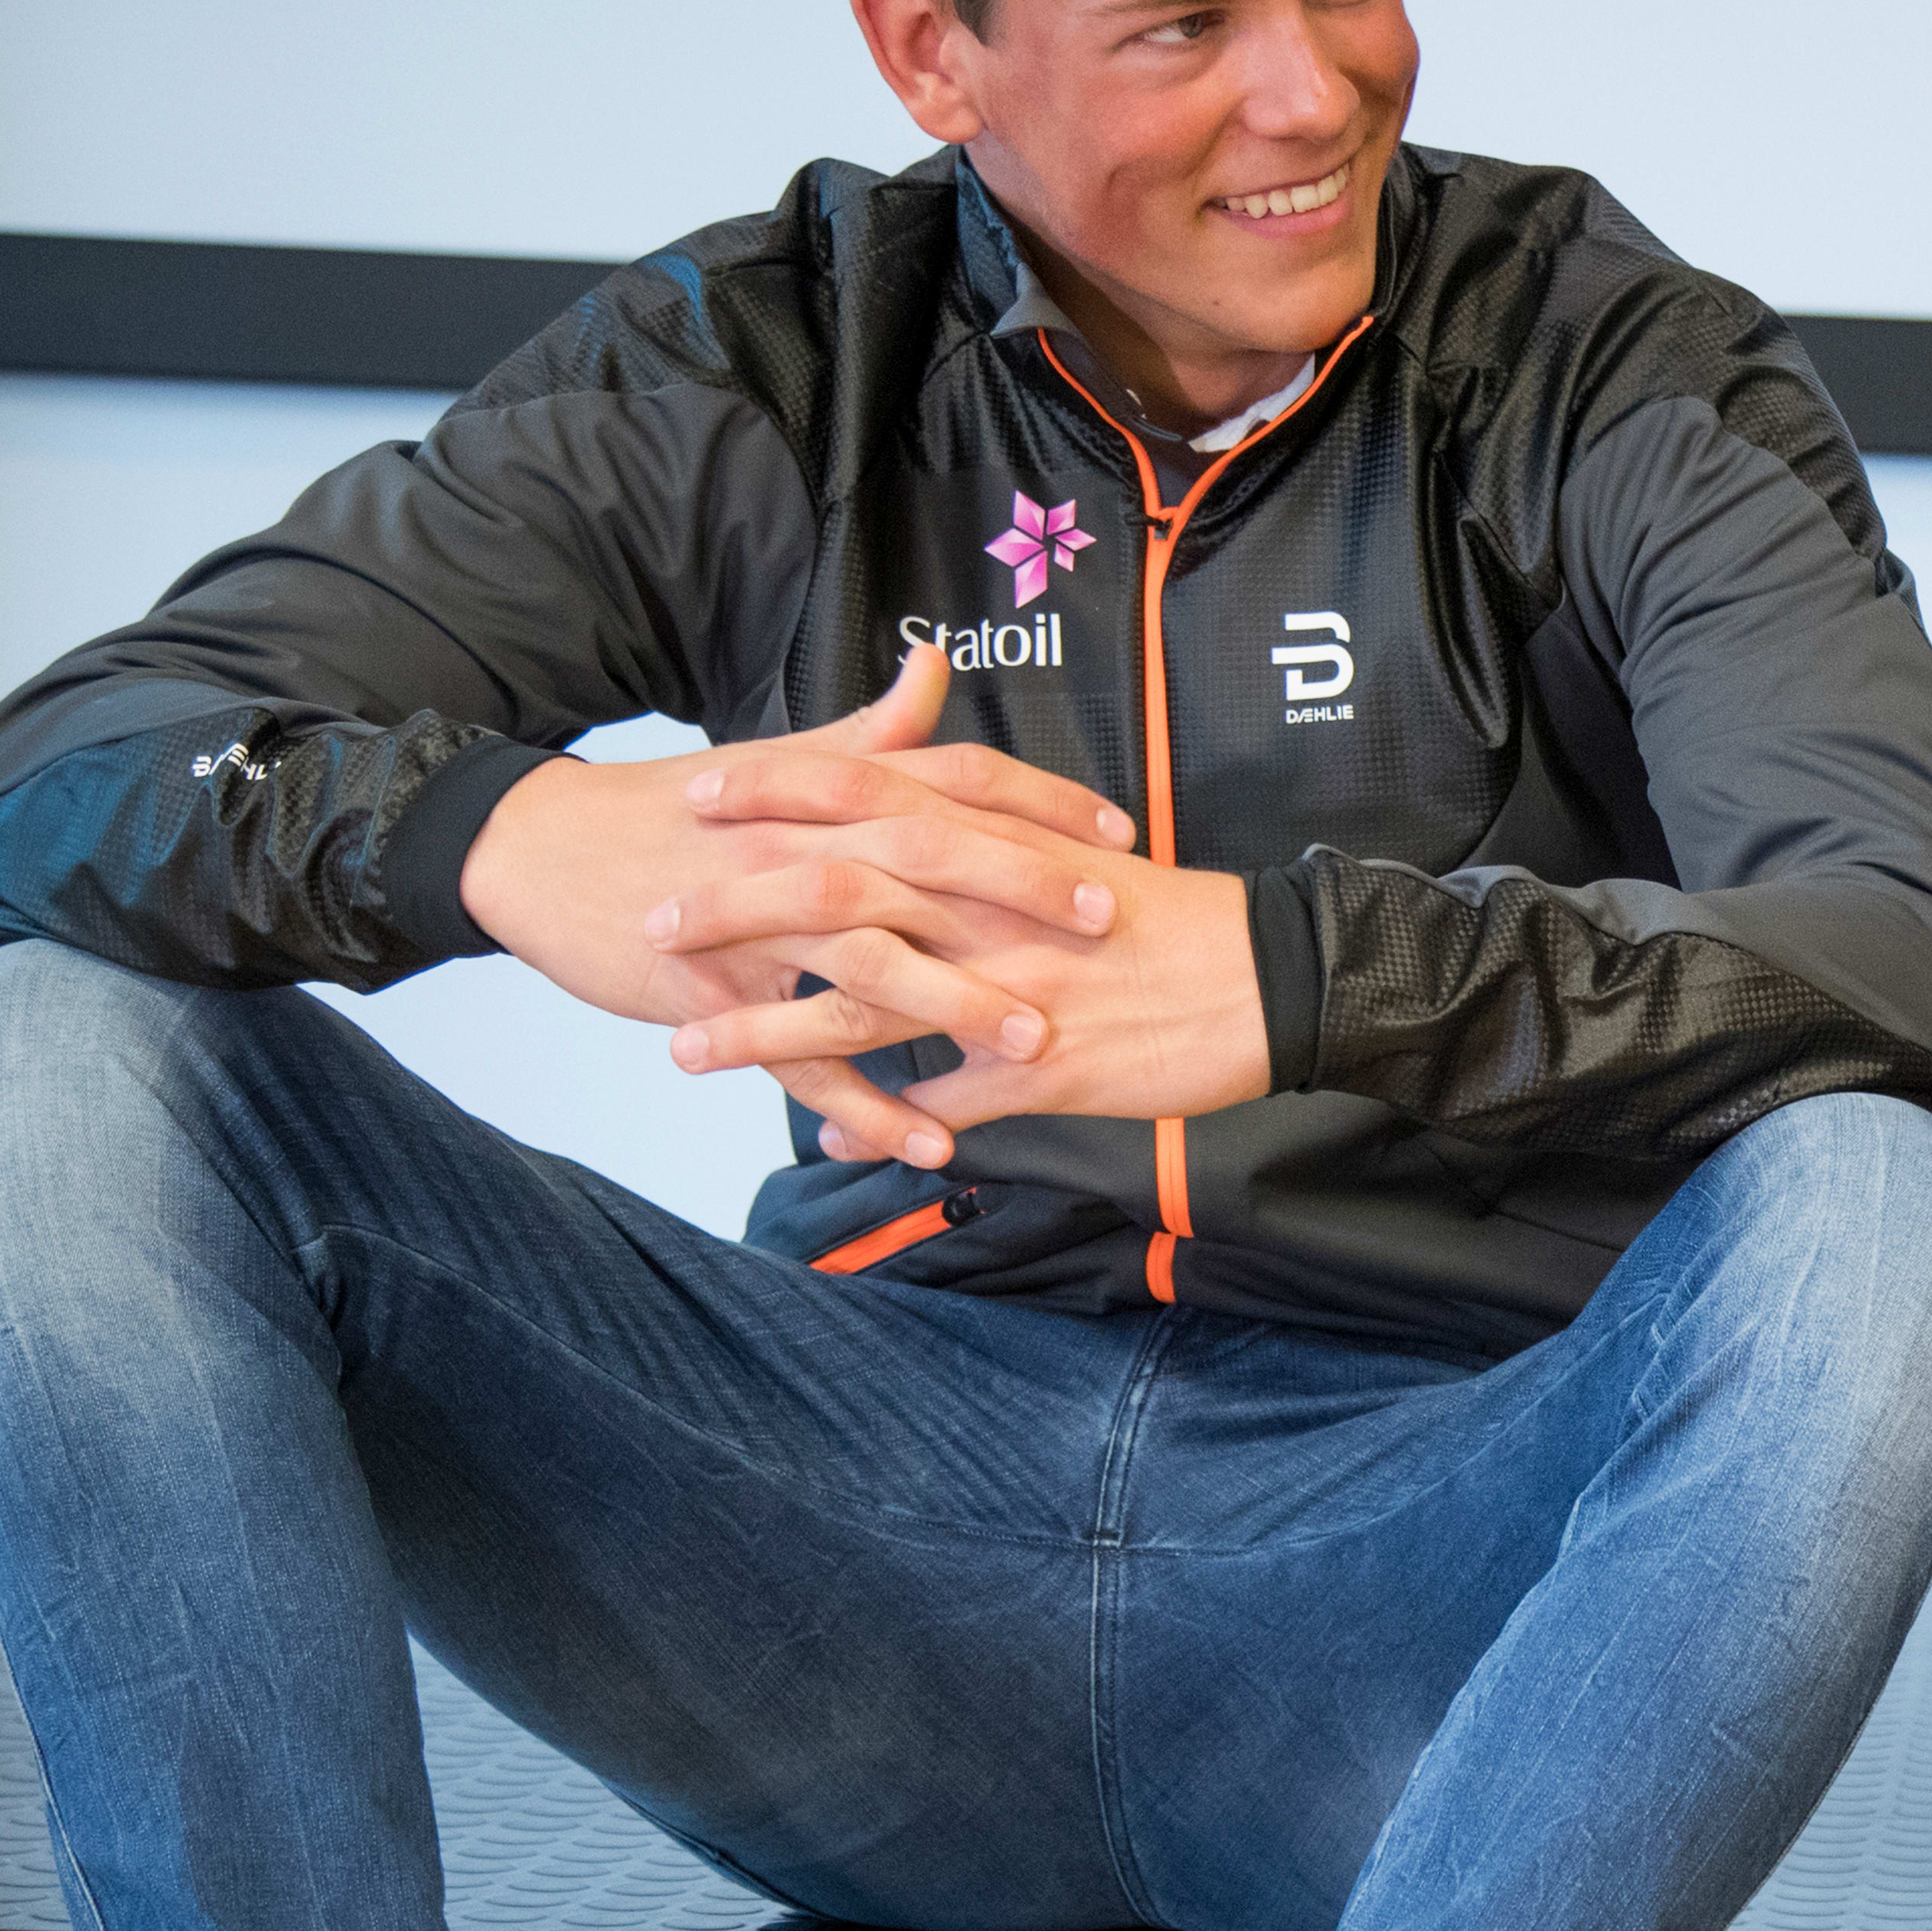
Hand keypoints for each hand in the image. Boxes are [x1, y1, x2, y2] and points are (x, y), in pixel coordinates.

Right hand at [458, 648, 1134, 1163]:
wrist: (539, 851)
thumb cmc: (673, 810)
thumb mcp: (776, 763)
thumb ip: (872, 731)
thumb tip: (937, 664)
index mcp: (829, 791)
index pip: (953, 782)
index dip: (1039, 804)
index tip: (1118, 835)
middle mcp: (801, 847)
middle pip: (926, 858)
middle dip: (1021, 890)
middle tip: (1107, 923)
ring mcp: (754, 924)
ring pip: (868, 962)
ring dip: (955, 1004)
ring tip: (1036, 1042)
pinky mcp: (712, 997)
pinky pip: (799, 1060)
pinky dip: (866, 1105)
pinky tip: (929, 1141)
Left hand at [654, 844, 1272, 1142]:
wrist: (1276, 979)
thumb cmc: (1179, 921)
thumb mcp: (1080, 854)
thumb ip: (995, 839)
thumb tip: (918, 836)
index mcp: (1003, 844)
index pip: (871, 796)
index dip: (780, 791)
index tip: (703, 789)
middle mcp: (994, 908)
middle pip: (840, 893)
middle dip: (737, 909)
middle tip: (655, 921)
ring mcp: (1012, 991)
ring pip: (864, 1008)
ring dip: (767, 1032)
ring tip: (686, 1049)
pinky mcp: (1040, 1070)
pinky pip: (937, 1103)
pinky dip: (877, 1125)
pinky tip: (827, 1141)